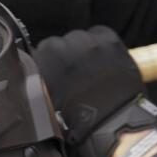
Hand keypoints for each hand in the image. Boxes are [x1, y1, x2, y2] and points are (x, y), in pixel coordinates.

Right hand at [33, 26, 156, 156]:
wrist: (114, 122)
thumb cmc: (80, 120)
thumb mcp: (49, 102)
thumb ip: (44, 83)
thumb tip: (42, 77)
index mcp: (45, 61)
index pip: (42, 52)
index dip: (50, 63)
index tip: (56, 72)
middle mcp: (64, 46)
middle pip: (61, 43)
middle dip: (67, 56)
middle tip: (76, 74)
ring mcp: (88, 42)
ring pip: (81, 37)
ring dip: (84, 49)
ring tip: (92, 68)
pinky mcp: (109, 40)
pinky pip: (101, 34)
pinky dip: (102, 43)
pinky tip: (105, 59)